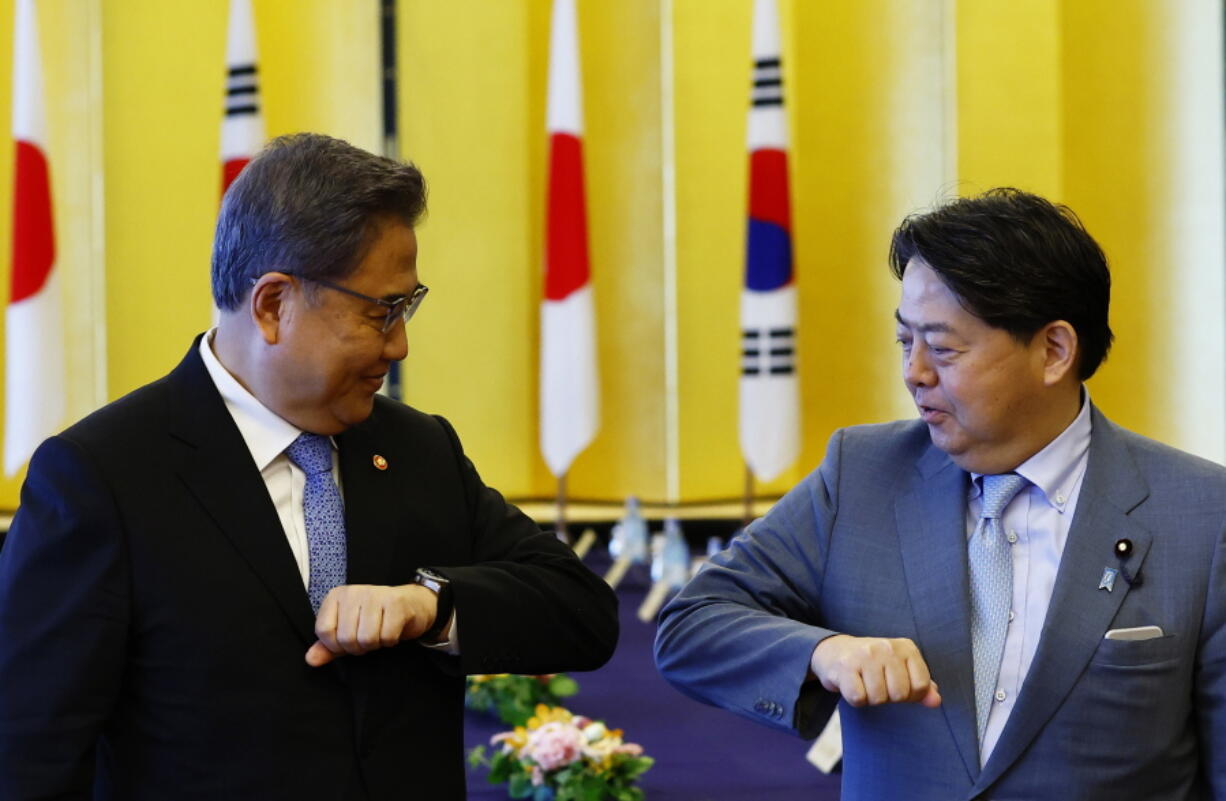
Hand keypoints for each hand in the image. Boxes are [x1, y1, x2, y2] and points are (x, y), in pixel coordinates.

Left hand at [305, 583, 440, 666]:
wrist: (414, 604)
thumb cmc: (378, 618)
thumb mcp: (349, 631)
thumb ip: (328, 646)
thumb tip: (310, 660)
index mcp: (337, 595)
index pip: (324, 631)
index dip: (337, 645)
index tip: (349, 640)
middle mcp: (354, 591)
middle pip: (346, 638)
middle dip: (359, 647)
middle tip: (369, 636)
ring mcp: (375, 594)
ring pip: (367, 639)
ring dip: (376, 644)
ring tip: (381, 632)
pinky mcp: (396, 602)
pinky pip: (387, 637)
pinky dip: (391, 641)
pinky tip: (393, 629)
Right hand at [809, 634, 941, 707]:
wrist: (835, 652)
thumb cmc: (874, 665)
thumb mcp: (901, 670)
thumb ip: (921, 686)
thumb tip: (936, 701)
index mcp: (906, 647)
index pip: (921, 686)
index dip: (910, 695)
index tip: (896, 686)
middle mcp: (887, 647)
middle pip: (900, 694)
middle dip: (888, 697)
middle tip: (878, 685)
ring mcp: (866, 655)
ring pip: (879, 698)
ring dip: (870, 698)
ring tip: (864, 683)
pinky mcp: (846, 666)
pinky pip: (858, 698)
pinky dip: (855, 699)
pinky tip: (852, 685)